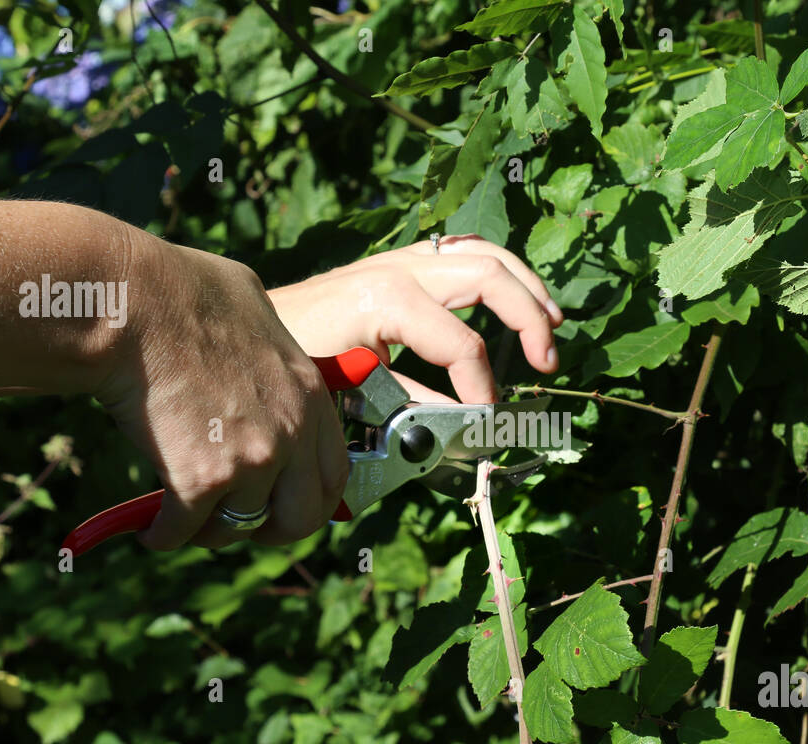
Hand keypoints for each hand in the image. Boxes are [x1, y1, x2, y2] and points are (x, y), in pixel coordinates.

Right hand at [95, 237, 348, 549]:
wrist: (133, 303)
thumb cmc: (182, 291)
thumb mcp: (254, 311)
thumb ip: (270, 350)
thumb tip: (259, 354)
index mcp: (311, 395)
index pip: (335, 473)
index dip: (311, 499)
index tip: (285, 504)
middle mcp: (291, 434)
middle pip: (301, 517)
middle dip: (270, 530)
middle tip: (241, 525)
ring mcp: (251, 460)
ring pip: (238, 526)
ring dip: (211, 530)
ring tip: (187, 522)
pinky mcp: (201, 479)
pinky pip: (185, 529)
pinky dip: (165, 535)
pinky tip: (151, 529)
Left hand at [266, 235, 563, 404]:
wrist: (255, 323)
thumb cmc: (295, 359)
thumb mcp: (349, 389)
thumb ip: (410, 404)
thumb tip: (463, 426)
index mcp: (386, 299)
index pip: (462, 343)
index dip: (483, 387)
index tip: (486, 419)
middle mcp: (399, 267)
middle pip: (489, 275)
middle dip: (528, 318)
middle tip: (547, 362)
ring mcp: (401, 257)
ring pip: (484, 253)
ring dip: (525, 287)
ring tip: (553, 324)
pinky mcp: (400, 261)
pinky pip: (465, 253)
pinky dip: (501, 274)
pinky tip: (518, 300)